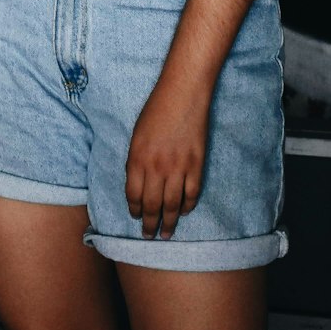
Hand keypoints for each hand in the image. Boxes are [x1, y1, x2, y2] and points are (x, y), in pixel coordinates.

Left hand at [125, 78, 208, 239]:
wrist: (183, 93)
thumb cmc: (156, 109)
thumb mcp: (137, 135)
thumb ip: (135, 161)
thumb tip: (137, 184)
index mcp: (137, 159)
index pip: (133, 195)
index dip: (135, 210)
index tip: (136, 218)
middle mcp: (156, 168)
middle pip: (152, 205)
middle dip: (150, 224)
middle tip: (149, 235)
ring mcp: (178, 168)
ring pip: (172, 205)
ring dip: (169, 223)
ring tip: (166, 234)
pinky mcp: (196, 165)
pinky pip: (192, 193)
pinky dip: (187, 206)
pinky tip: (183, 212)